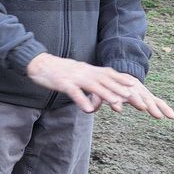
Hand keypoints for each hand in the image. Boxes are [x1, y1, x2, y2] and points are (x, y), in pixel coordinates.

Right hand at [25, 53, 173, 118]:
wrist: (38, 63)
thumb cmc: (57, 71)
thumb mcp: (75, 74)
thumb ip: (87, 82)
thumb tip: (96, 93)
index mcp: (88, 70)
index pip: (108, 74)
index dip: (122, 79)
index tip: (135, 85)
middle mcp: (84, 72)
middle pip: (105, 81)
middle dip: (120, 89)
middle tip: (134, 98)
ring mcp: (74, 78)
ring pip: (93, 86)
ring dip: (106, 95)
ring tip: (118, 104)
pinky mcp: (63, 83)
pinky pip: (74, 93)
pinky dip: (82, 101)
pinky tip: (88, 110)